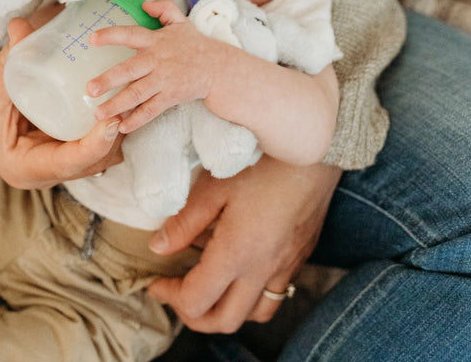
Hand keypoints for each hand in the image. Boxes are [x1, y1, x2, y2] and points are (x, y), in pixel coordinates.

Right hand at [0, 17, 122, 189]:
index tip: (113, 121)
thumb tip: (20, 26)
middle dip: (114, 137)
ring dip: (116, 135)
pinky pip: (93, 149)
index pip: (69, 163)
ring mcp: (56, 165)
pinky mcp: (63, 152)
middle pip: (92, 163)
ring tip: (130, 100)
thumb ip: (10, 57)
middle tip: (129, 101)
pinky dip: (108, 132)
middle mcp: (43, 173)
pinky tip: (120, 103)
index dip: (95, 145)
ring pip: (98, 159)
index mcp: (23, 166)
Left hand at [86, 0, 217, 132]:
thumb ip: (163, 7)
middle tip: (89, 89)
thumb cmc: (193, 44)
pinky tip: (122, 127)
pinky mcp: (171, 97)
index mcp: (155, 40)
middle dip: (108, 80)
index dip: (111, 35)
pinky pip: (151, 110)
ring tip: (99, 113)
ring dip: (117, 105)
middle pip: (129, 70)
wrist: (218, 68)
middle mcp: (157, 61)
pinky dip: (138, 120)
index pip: (130, 34)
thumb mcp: (180, 20)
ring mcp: (164, 81)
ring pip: (137, 94)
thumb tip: (144, 4)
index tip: (91, 39)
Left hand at [147, 156, 341, 332]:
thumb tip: (158, 246)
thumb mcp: (215, 186)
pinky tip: (242, 270)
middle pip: (224, 321)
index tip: (156, 281)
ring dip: (226, 311)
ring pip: (254, 314)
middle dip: (194, 316)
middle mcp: (263, 270)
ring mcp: (285, 266)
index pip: (196, 300)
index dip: (170, 296)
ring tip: (209, 287)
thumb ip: (185, 221)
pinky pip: (275, 295)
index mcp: (237, 254)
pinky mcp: (300, 256)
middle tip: (177, 292)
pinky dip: (252, 297)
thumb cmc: (262, 162)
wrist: (314, 150)